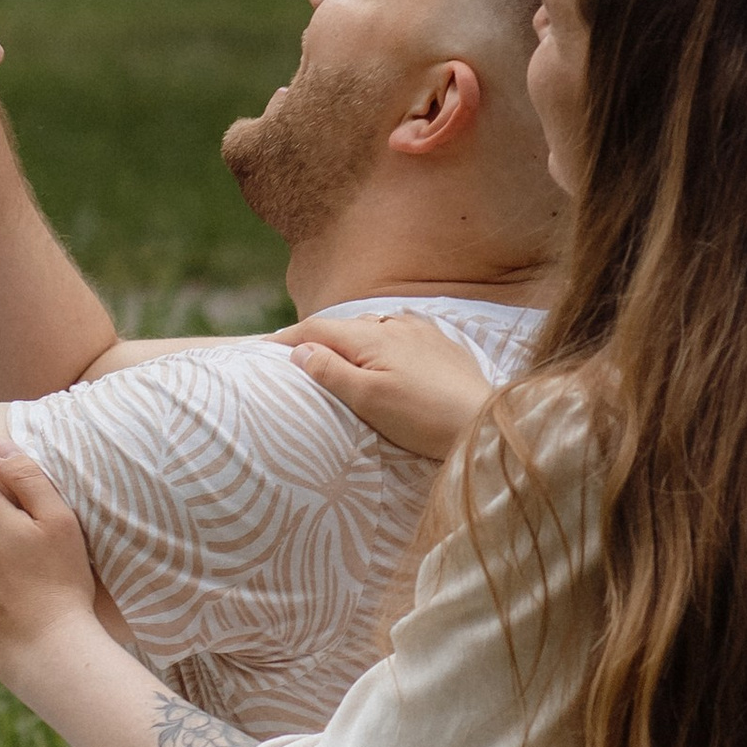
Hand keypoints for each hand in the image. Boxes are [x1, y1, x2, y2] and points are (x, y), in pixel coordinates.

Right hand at [279, 310, 493, 462]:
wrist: (484, 421)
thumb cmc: (423, 417)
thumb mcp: (368, 399)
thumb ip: (331, 371)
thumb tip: (300, 350)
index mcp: (372, 338)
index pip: (317, 328)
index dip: (287, 338)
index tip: (262, 349)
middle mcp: (396, 325)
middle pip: (344, 326)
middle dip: (317, 338)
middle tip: (294, 355)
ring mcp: (422, 332)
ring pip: (374, 329)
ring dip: (350, 340)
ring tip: (337, 356)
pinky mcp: (442, 345)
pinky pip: (400, 335)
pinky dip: (380, 343)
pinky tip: (385, 356)